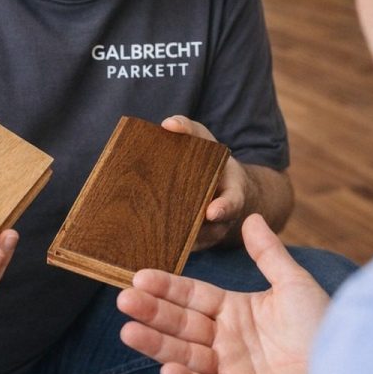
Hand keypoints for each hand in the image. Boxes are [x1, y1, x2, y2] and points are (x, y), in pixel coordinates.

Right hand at [118, 214, 328, 373]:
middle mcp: (226, 339)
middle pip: (181, 323)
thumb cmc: (324, 327)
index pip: (192, 295)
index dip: (166, 287)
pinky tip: (166, 369)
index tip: (137, 277)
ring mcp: (232, 369)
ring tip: (128, 331)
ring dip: (157, 344)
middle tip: (121, 300)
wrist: (351, 368)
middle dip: (152, 312)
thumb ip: (268, 253)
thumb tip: (251, 216)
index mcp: (234, 310)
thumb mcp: (293, 283)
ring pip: (186, 354)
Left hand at [161, 115, 248, 248]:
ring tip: (150, 235)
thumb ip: (189, 129)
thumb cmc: (210, 161)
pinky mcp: (189, 245)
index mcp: (231, 195)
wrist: (219, 186)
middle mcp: (221, 220)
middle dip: (191, 228)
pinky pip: (177, 249)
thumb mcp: (205, 140)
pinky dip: (162, 247)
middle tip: (171, 224)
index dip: (223, 208)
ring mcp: (206, 235)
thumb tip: (167, 124)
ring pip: (190, 243)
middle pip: (207, 229)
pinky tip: (140, 243)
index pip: (232, 204)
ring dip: (172, 240)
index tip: (211, 212)